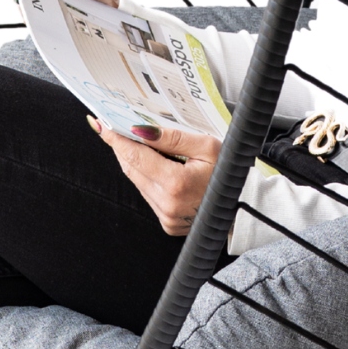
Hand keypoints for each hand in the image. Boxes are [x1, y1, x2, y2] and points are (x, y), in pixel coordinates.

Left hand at [88, 116, 220, 236]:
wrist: (245, 206)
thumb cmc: (230, 174)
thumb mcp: (207, 147)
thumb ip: (173, 138)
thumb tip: (141, 130)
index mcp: (176, 184)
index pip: (135, 156)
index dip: (117, 139)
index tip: (102, 124)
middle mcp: (167, 204)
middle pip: (132, 169)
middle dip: (121, 146)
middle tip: (111, 127)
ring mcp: (166, 216)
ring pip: (137, 182)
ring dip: (133, 161)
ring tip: (134, 141)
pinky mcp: (167, 223)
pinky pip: (148, 195)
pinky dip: (146, 177)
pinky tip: (153, 164)